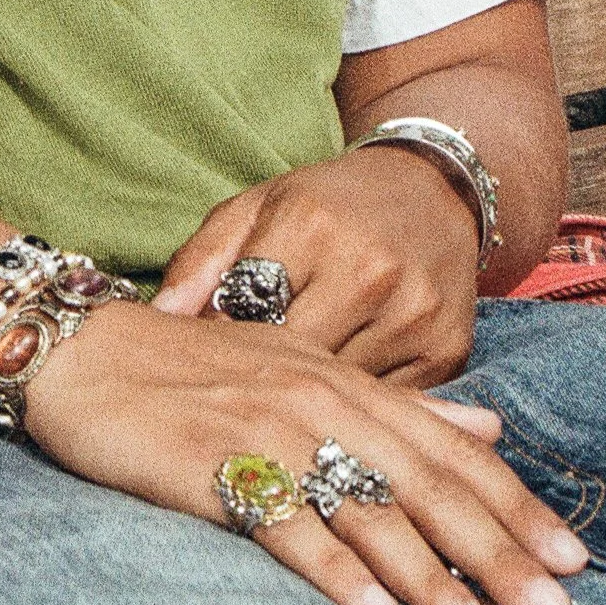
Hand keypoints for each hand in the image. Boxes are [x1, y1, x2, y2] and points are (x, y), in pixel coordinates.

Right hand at [23, 298, 584, 604]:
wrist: (86, 347)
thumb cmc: (195, 365)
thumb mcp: (305, 368)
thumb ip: (399, 403)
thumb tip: (488, 427)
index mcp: (349, 383)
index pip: (451, 451)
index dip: (514, 505)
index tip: (573, 561)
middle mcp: (321, 402)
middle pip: (425, 485)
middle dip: (495, 552)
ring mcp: (268, 430)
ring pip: (366, 509)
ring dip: (428, 578)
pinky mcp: (214, 463)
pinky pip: (284, 521)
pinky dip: (331, 568)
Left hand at [154, 148, 480, 385]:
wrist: (431, 190)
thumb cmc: (327, 205)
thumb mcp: (257, 208)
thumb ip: (202, 260)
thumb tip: (158, 320)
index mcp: (310, 225)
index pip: (244, 310)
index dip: (217, 344)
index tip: (202, 363)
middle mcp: (368, 269)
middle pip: (291, 363)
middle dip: (260, 383)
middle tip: (237, 396)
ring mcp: (412, 313)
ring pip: (339, 396)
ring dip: (309, 406)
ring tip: (283, 404)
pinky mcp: (447, 351)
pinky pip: (386, 408)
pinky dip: (358, 413)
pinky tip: (338, 406)